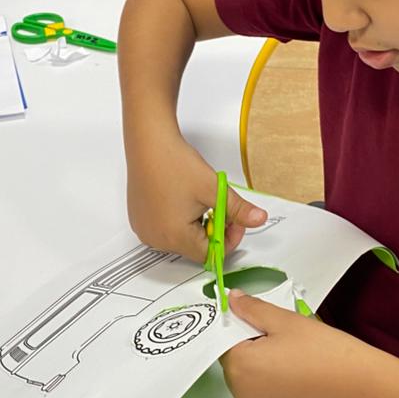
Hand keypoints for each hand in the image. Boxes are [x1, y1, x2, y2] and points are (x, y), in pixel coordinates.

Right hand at [126, 135, 266, 263]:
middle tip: (218, 205)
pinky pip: (165, 230)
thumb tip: (258, 219)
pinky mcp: (140, 220)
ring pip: (181, 239)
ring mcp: (145, 230)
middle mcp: (156, 239)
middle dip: (213, 229)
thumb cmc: (174, 163)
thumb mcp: (213, 188)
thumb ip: (238, 209)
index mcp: (174, 237)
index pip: (210, 254)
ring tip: (198, 199)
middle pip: (195, 247)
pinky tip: (183, 200)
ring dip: (196, 225)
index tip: (234, 220)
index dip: (228, 238)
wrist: (149, 142)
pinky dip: (179, 220)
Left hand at [221, 290, 373, 397]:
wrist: (363, 389)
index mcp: (240, 367)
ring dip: (264, 378)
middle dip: (254, 355)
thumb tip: (232, 300)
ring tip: (297, 367)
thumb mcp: (287, 321)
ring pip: (252, 390)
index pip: (226, 344)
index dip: (245, 332)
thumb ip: (253, 309)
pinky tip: (302, 388)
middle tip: (287, 347)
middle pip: (238, 369)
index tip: (267, 329)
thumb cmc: (326, 352)